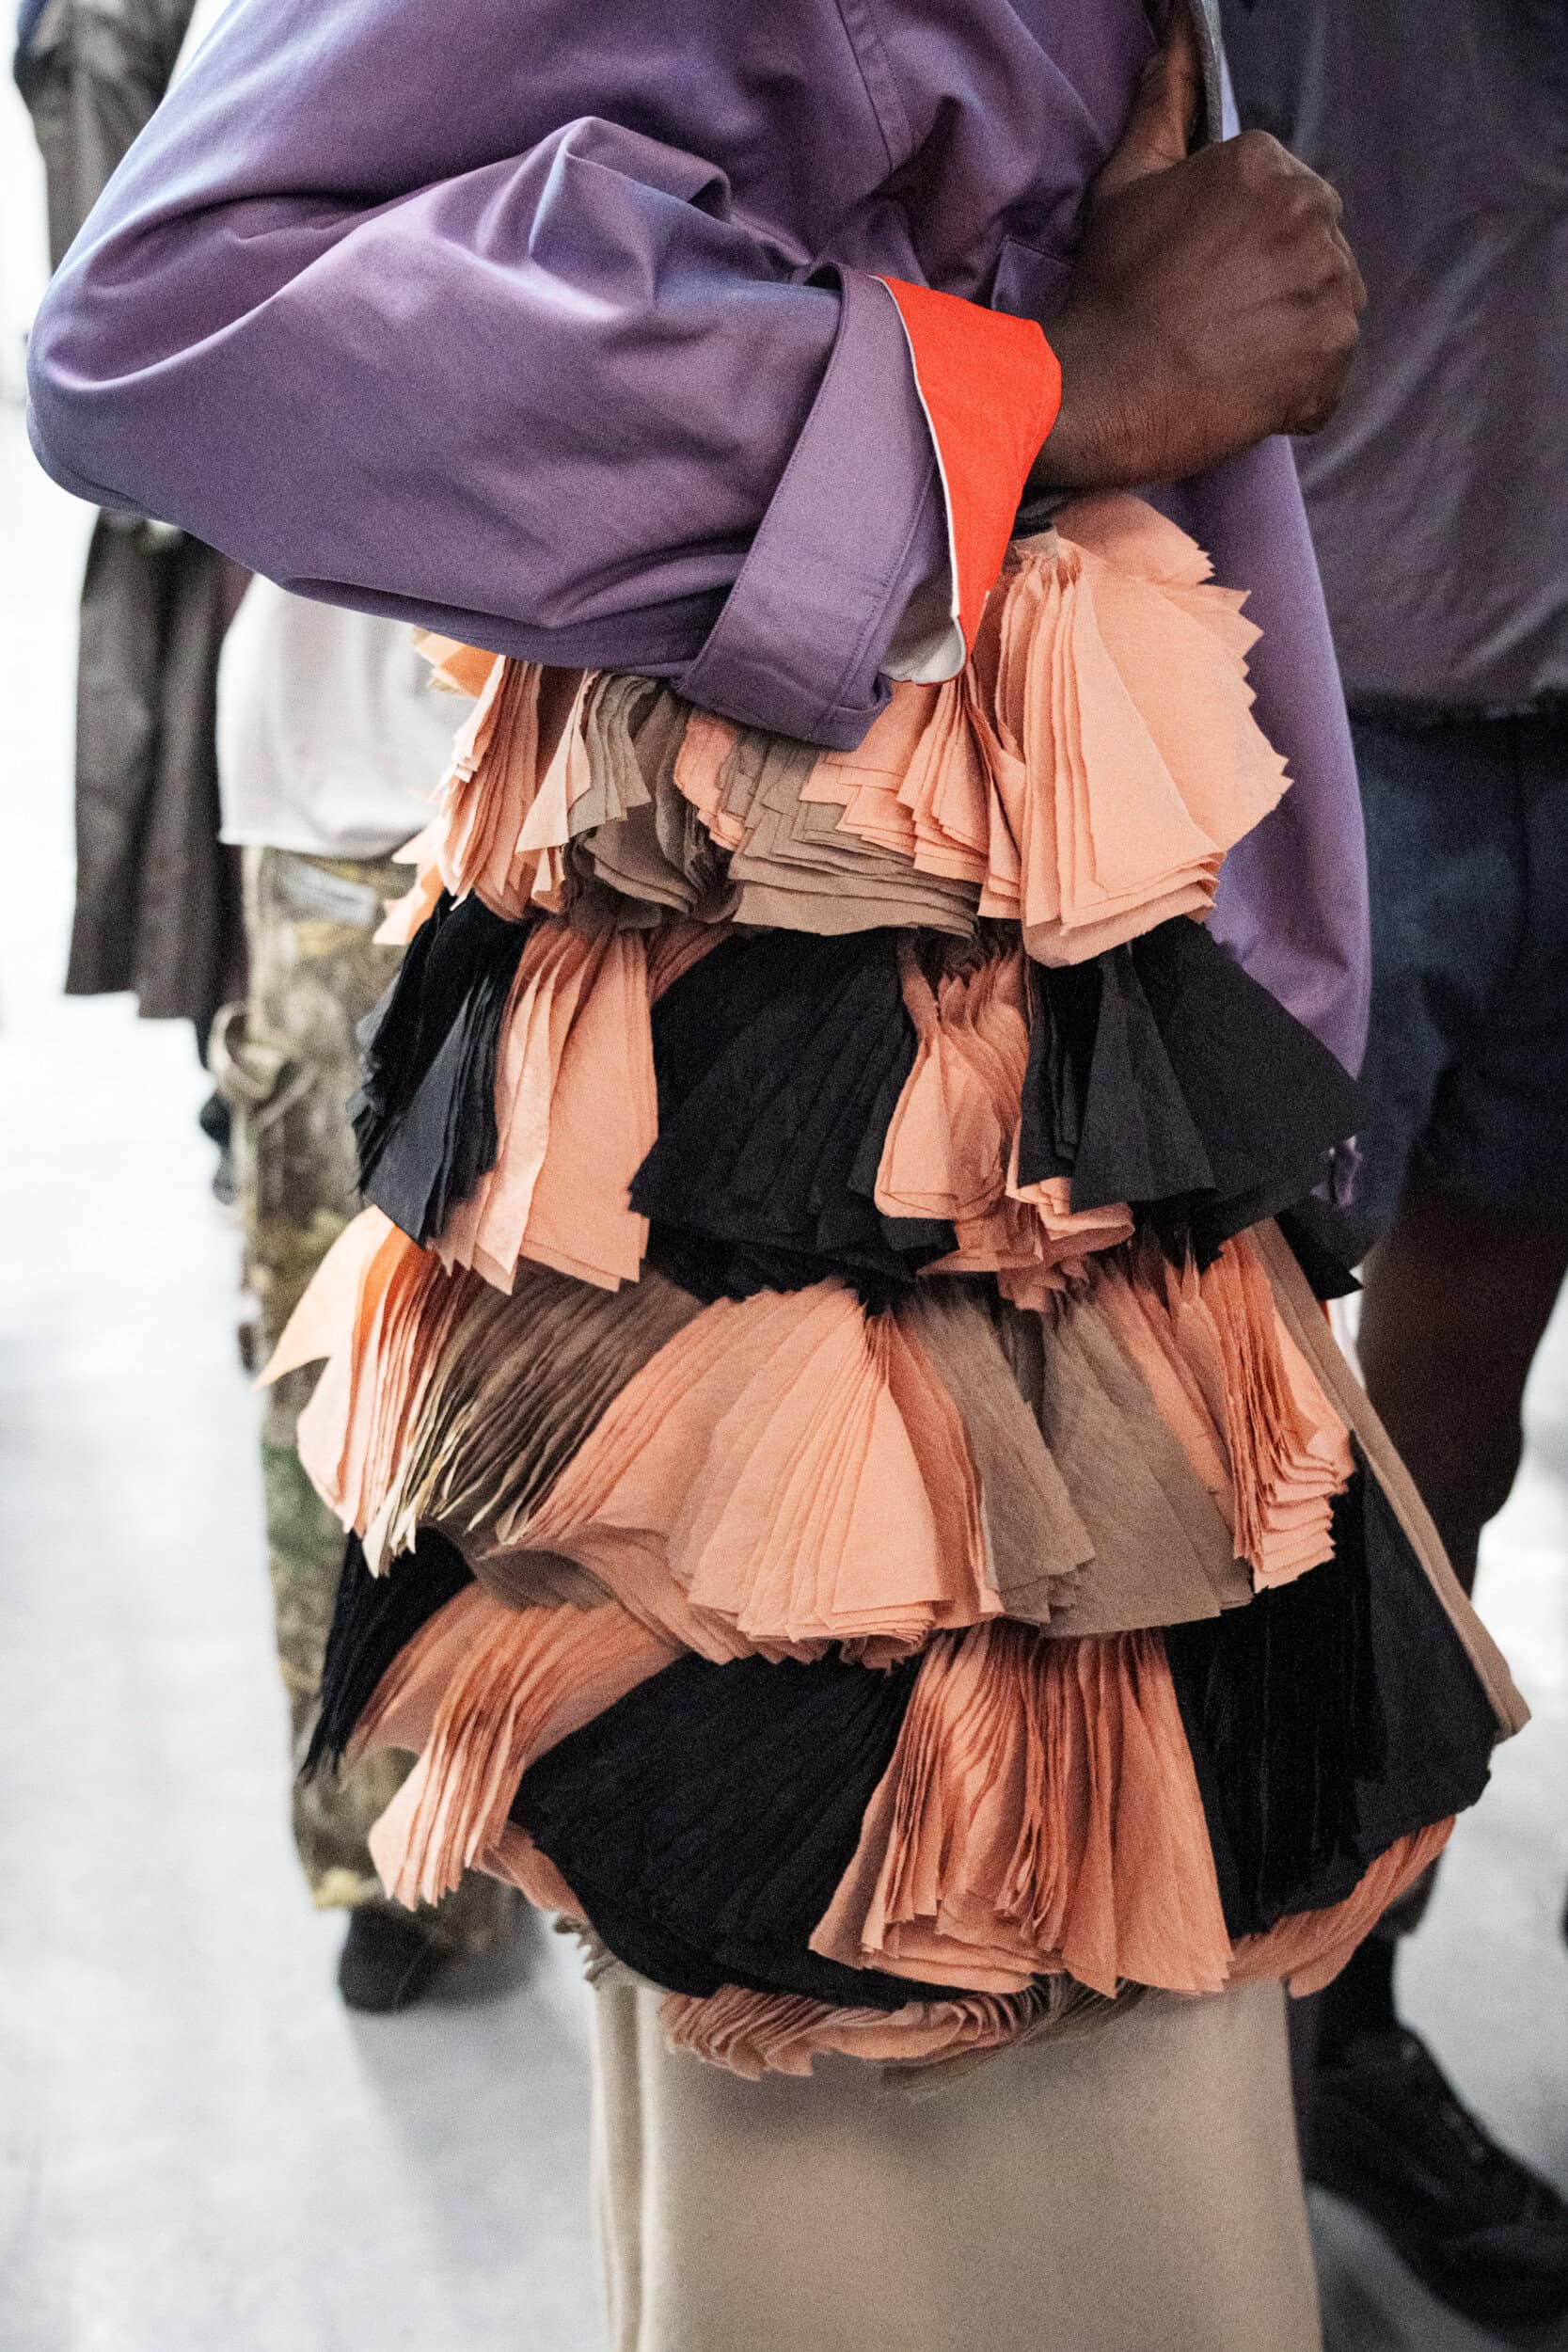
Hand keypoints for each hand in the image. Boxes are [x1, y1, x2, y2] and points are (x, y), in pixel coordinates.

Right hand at [1032, 6, 1366, 491]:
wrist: (1106, 392)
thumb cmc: (1112, 289)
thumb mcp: (1126, 183)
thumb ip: (1164, 104)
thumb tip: (1178, 36)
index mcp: (1267, 164)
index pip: (1283, 193)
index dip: (1245, 239)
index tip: (1209, 273)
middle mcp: (1312, 213)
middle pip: (1314, 243)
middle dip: (1277, 276)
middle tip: (1220, 317)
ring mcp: (1330, 286)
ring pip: (1327, 301)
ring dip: (1292, 327)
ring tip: (1233, 354)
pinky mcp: (1335, 354)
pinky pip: (1331, 368)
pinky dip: (1300, 383)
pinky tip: (1248, 387)